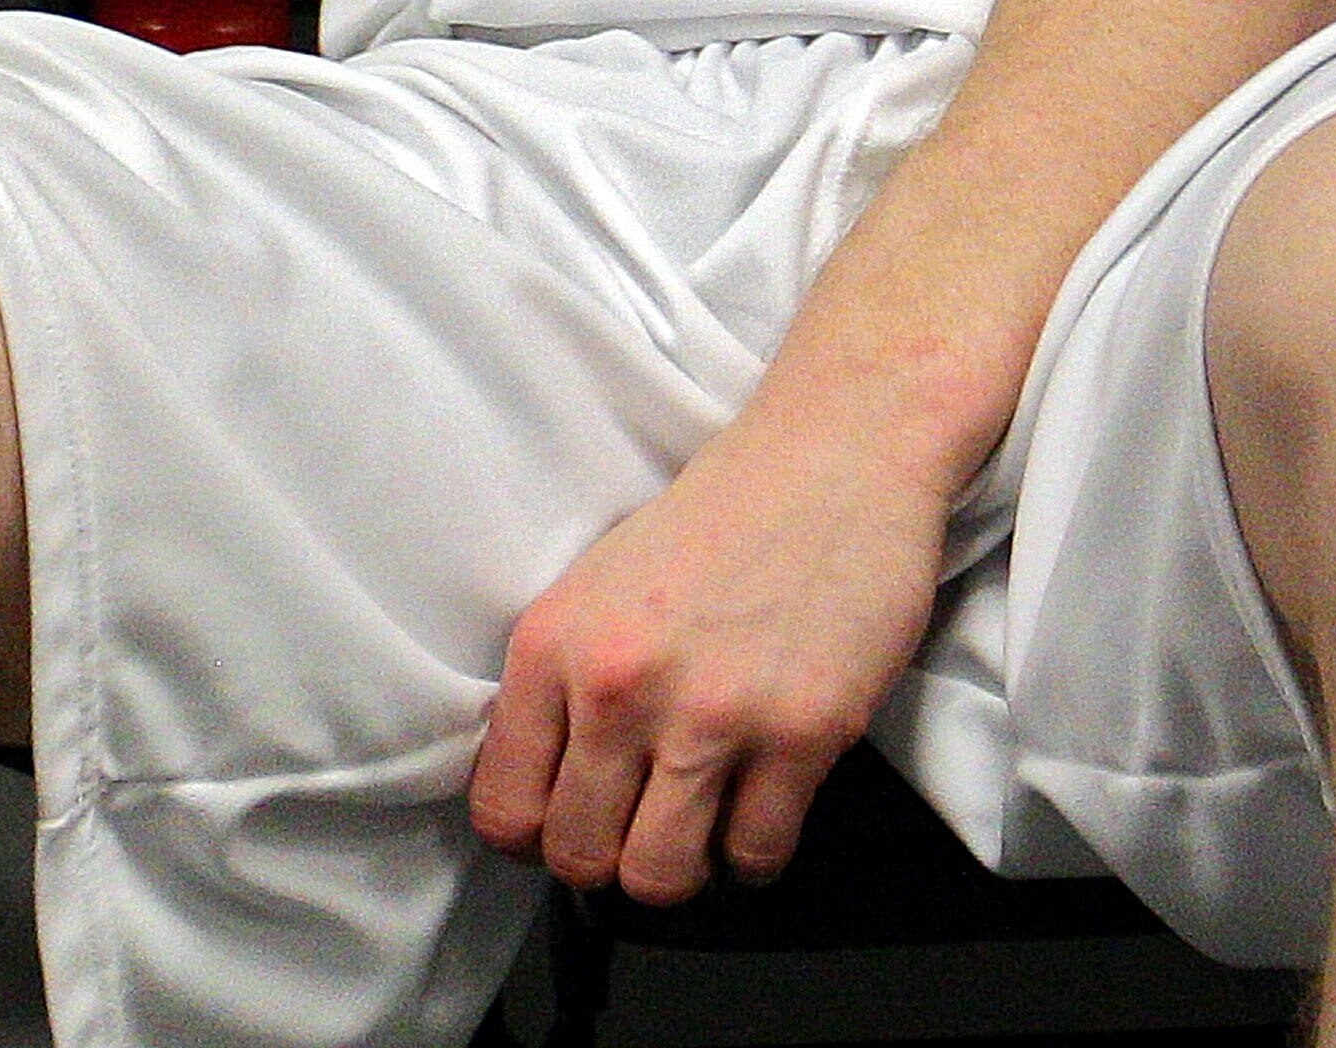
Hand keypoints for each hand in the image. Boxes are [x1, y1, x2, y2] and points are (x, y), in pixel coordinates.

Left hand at [467, 397, 955, 902]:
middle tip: (640, 832)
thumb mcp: (595, 585)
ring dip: (680, 870)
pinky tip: (758, 809)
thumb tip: (541, 791)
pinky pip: (757, 855)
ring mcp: (713, 716)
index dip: (534, 838)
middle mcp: (618, 687)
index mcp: (552, 645)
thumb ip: (559, 684)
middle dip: (607, 862)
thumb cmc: (715, 521)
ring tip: (697, 829)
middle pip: (581, 857)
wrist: (831, 458)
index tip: (567, 826)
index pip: (503, 809)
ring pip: (661, 878)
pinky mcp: (802, 735)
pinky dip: (755, 853)